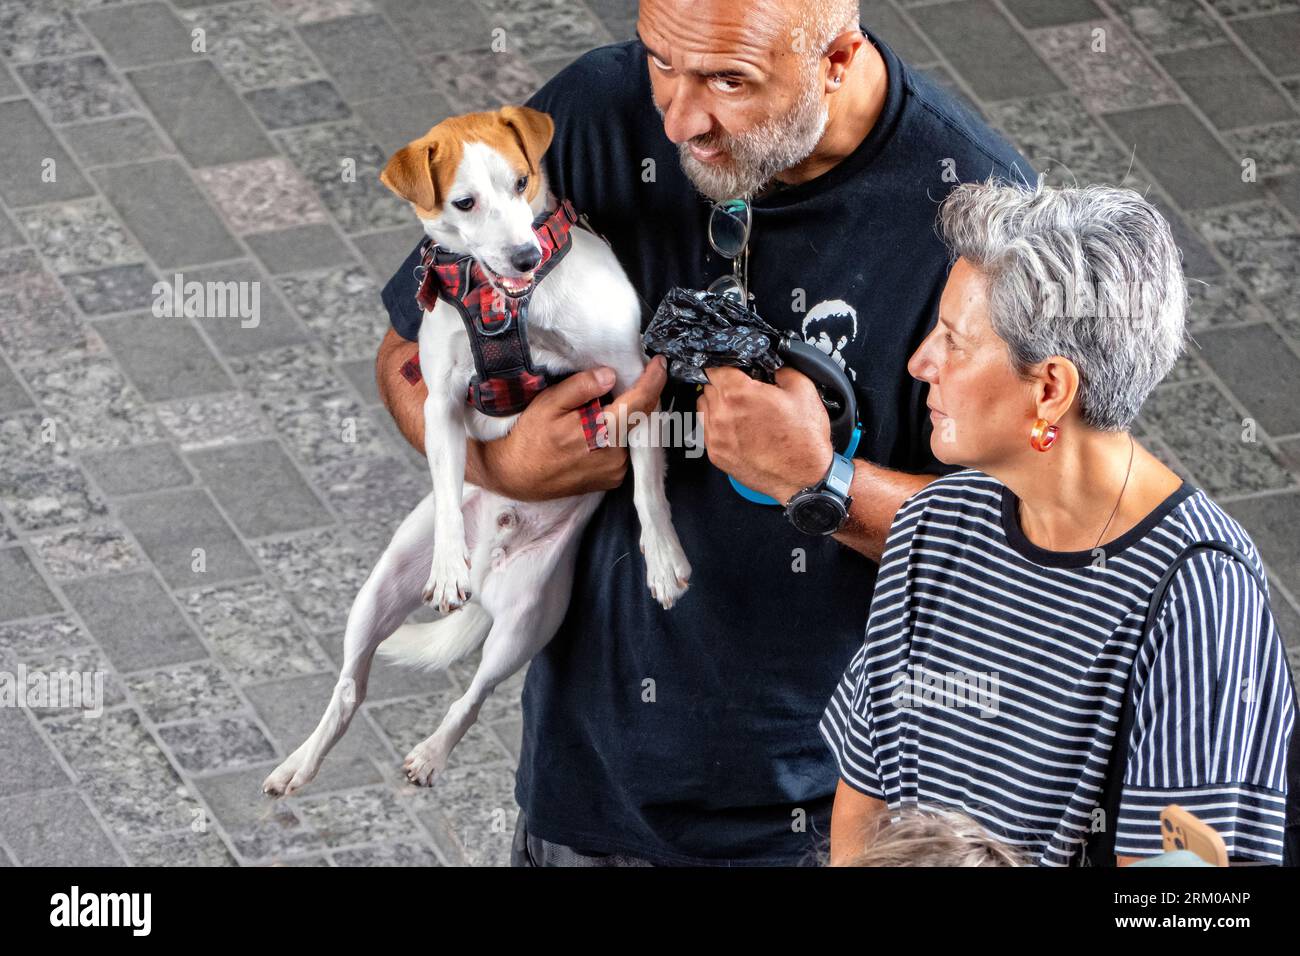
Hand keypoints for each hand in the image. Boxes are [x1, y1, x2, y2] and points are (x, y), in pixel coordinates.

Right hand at [480, 356, 667, 500]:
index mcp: (600, 433)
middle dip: (642, 395)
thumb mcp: (548, 403)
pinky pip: (625, 449)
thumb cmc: (531, 438)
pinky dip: (621, 434)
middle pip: (641, 418)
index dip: (653, 380)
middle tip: (635, 376)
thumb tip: (610, 375)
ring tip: (608, 406)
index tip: (660, 363)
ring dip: (628, 416)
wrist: (518, 477)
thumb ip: (581, 387)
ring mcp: (616, 471)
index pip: (639, 403)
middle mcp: (615, 455)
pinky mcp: (613, 479)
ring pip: (633, 433)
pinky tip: (602, 428)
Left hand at [697, 366, 833, 502]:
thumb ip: (782, 370)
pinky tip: (737, 428)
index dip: (726, 365)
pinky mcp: (716, 454)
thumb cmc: (804, 439)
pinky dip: (717, 425)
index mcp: (739, 393)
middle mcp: (722, 414)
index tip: (734, 369)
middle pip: (708, 386)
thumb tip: (772, 366)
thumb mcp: (803, 390)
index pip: (715, 367)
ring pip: (704, 407)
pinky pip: (706, 430)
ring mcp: (716, 436)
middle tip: (744, 391)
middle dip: (724, 385)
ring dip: (717, 404)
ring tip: (739, 410)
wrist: (803, 478)